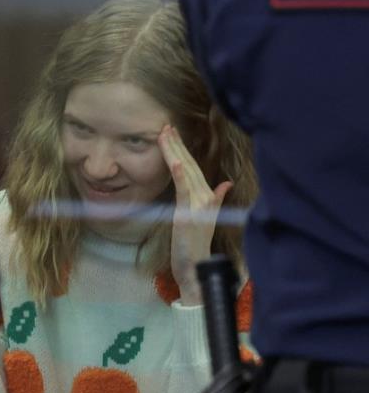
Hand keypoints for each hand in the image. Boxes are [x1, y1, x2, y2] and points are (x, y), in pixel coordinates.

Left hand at [158, 125, 231, 304]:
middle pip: (189, 164)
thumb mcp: (205, 218)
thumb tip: (226, 184)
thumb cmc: (196, 245)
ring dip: (175, 151)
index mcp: (206, 195)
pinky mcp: (191, 212)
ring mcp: (200, 203)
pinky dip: (180, 174)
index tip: (171, 133)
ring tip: (165, 134)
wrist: (197, 267)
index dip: (182, 149)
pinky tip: (174, 160)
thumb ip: (216, 198)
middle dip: (176, 144)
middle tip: (165, 126)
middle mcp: (205, 196)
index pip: (193, 167)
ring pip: (186, 171)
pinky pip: (184, 189)